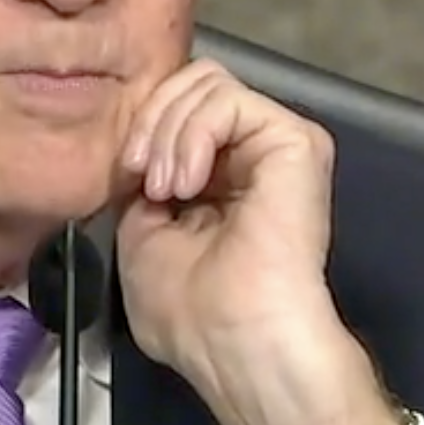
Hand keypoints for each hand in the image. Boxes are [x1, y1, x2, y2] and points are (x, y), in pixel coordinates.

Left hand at [115, 60, 403, 424]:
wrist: (237, 341)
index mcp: (216, 180)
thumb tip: (141, 153)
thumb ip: (143, 187)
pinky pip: (229, 98)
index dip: (141, 129)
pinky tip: (187, 181)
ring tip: (166, 188)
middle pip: (190, 84)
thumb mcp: (140, 237)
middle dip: (150, 121)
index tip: (126, 177)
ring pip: (207, 83)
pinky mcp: (297, 142)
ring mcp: (275, 146)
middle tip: (142, 176)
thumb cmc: (189, 312)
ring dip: (168, 130)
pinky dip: (192, 131)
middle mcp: (248, 156)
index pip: (174, 111)